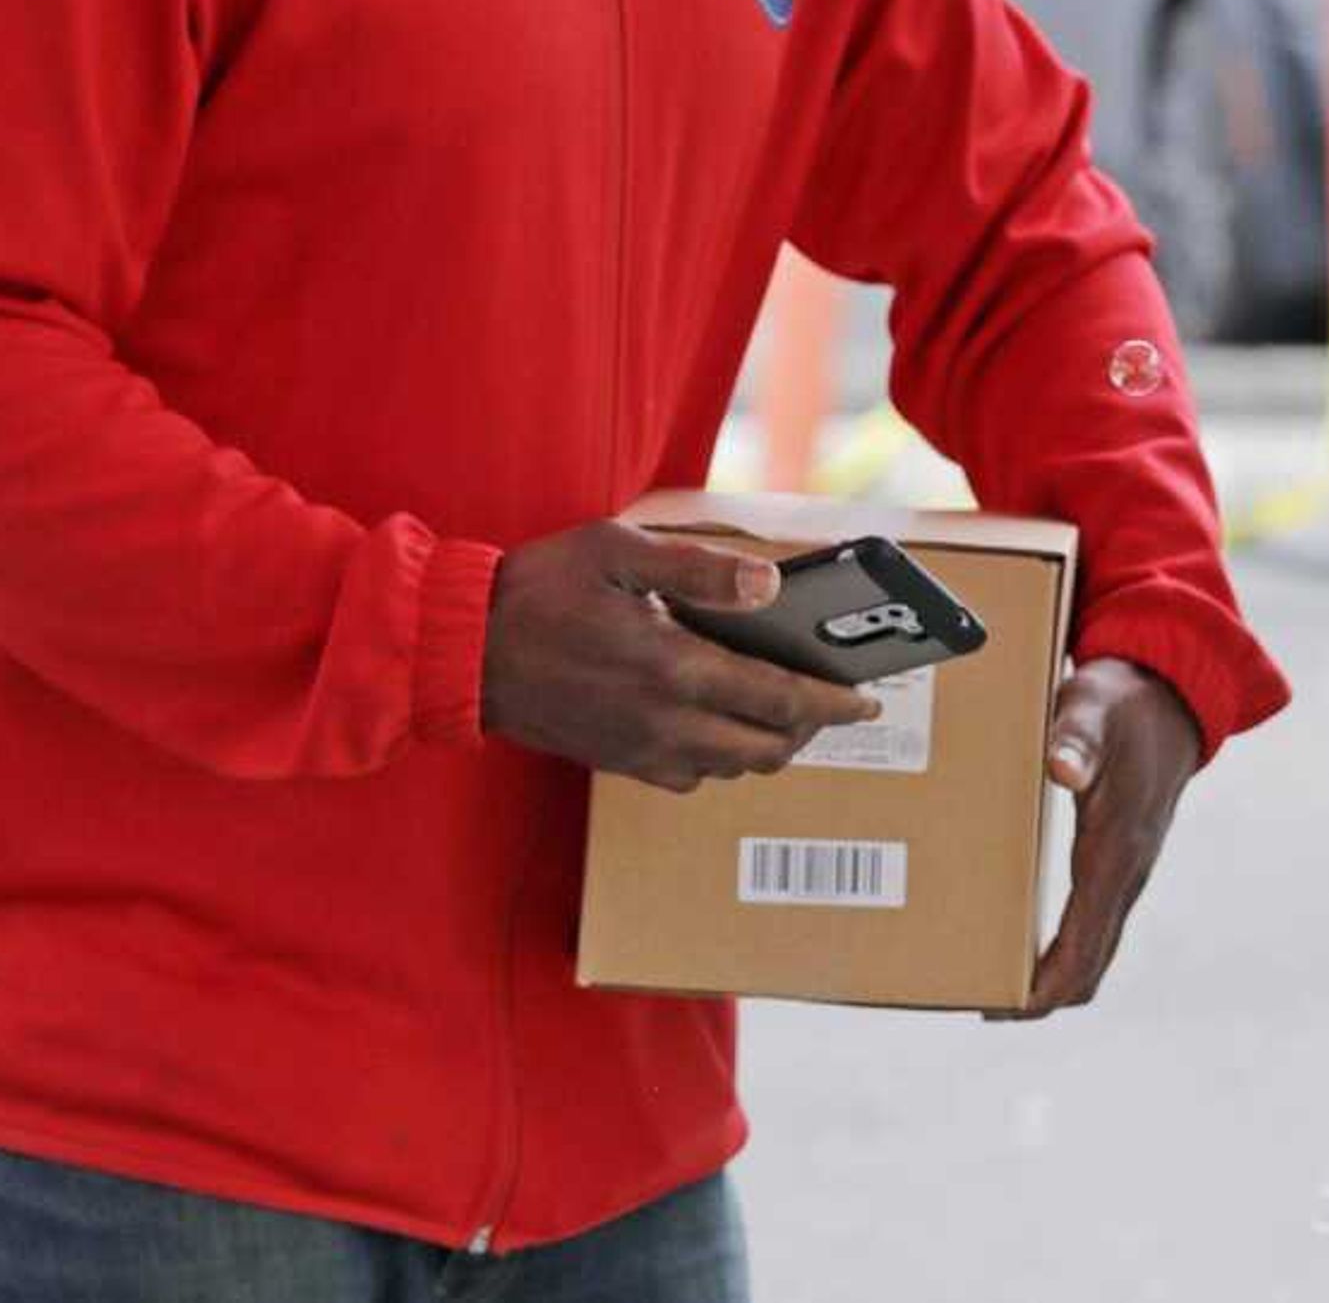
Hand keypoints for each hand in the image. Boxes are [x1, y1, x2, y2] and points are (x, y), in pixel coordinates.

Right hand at [480, 521, 881, 791]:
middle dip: (810, 730)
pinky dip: (721, 757)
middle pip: (765, 748)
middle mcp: (664, 723)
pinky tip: (719, 724)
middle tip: (831, 703)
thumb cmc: (539, 591)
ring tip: (785, 713)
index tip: (868, 700)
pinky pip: (690, 776)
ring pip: (731, 768)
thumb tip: (770, 587)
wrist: (460, 651)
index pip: (780, 700)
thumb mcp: (619, 552)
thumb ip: (701, 570)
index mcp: (674, 669)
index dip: (833, 703)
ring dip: (767, 746)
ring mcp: (639, 751)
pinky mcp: (615, 762)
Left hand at [995, 658, 1203, 1019]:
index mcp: (1117, 850)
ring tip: (990, 979)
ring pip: (1092, 949)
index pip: (1084, 946)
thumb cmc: (1123, 704)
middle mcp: (1127, 873)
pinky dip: (1060, 948)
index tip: (1002, 1007)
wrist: (1172, 694)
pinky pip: (1091, 925)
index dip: (1045, 988)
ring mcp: (1127, 872)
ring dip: (1050, 976)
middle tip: (979, 1001)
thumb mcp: (1093, 709)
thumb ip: (1076, 738)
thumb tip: (1061, 770)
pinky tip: (1019, 937)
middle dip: (1038, 995)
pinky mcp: (1119, 862)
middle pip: (1089, 965)